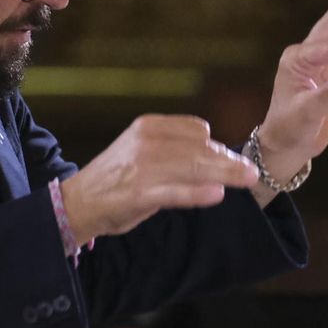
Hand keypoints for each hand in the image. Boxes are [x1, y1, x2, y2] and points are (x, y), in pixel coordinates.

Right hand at [61, 115, 258, 241]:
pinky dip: (198, 193)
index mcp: (149, 126)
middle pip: (200, 149)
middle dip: (229, 162)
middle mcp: (147, 141)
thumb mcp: (142, 150)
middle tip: (251, 172)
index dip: (217, 146)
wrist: (77, 201)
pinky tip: (217, 194)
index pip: (196, 130)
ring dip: (225, 174)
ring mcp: (143, 167)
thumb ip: (174, 148)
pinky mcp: (140, 193)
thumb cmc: (116, 178)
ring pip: (194, 168)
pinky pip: (176, 191)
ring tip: (247, 180)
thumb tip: (215, 152)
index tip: (231, 160)